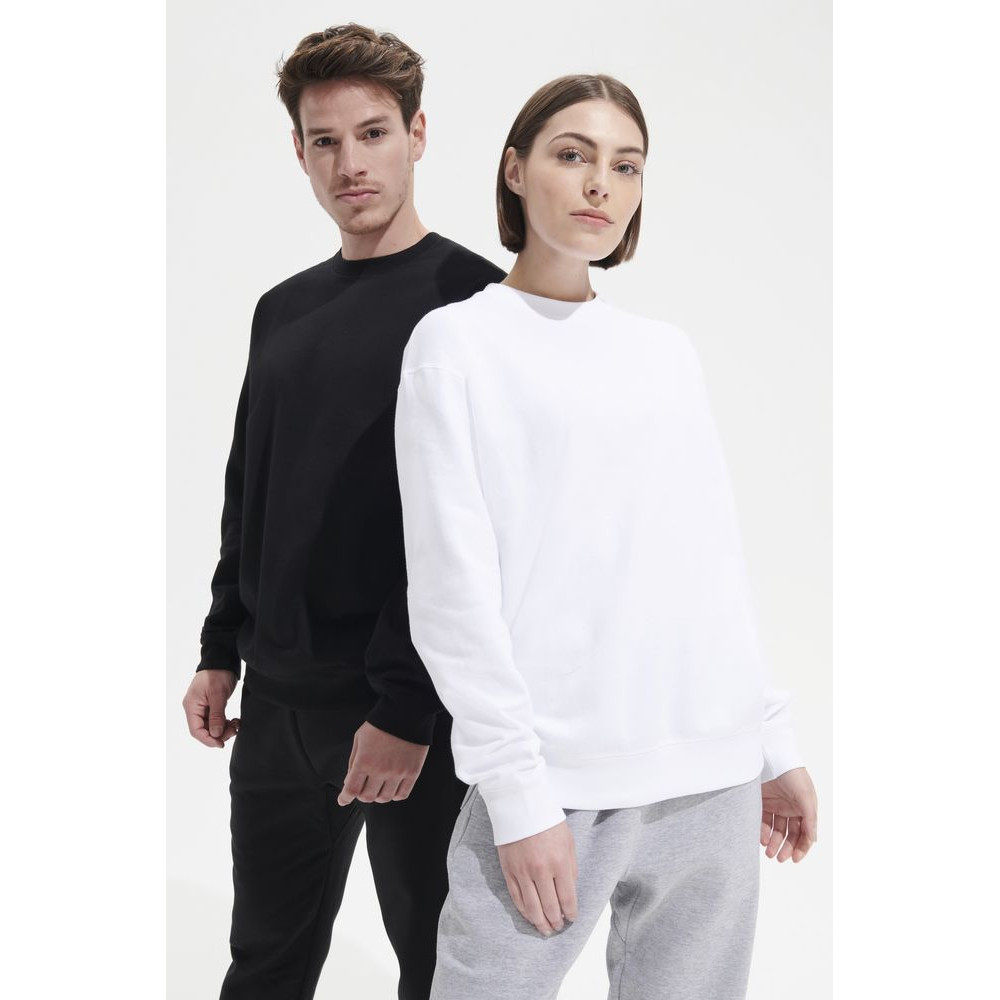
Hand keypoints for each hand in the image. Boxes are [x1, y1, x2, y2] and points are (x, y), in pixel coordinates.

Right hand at [182, 668, 238, 747]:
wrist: (221, 660)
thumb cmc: (217, 674)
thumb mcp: (218, 695)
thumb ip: (216, 715)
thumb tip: (216, 735)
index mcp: (191, 706)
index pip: (196, 730)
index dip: (208, 739)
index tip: (221, 744)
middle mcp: (194, 708)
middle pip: (203, 730)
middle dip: (218, 733)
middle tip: (234, 730)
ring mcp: (202, 707)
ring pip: (211, 726)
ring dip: (223, 728)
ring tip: (236, 725)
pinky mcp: (210, 705)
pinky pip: (215, 720)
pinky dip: (224, 722)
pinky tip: (234, 721)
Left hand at [336, 722, 428, 805]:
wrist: (406, 713)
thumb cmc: (380, 724)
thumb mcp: (359, 739)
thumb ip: (353, 761)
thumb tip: (349, 780)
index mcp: (364, 761)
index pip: (351, 789)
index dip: (345, 798)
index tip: (344, 800)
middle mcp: (380, 770)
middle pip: (367, 797)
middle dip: (361, 795)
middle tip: (363, 788)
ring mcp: (398, 773)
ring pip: (385, 798)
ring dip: (378, 796)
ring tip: (378, 787)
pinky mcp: (412, 772)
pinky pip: (402, 794)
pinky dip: (395, 795)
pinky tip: (392, 787)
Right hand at [497, 821, 578, 935]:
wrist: (520, 805)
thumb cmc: (547, 821)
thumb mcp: (568, 841)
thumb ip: (571, 868)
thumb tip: (570, 892)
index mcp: (559, 862)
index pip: (567, 898)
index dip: (570, 913)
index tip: (571, 918)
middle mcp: (541, 870)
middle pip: (550, 907)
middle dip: (556, 921)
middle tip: (558, 926)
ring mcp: (523, 872)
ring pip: (532, 907)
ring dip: (540, 922)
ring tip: (545, 930)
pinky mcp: (509, 870)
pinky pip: (516, 898)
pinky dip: (524, 911)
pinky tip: (530, 917)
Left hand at [760, 766, 817, 862]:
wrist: (772, 757)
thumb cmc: (793, 775)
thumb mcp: (806, 796)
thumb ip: (810, 819)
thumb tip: (813, 840)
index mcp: (805, 808)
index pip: (805, 833)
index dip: (801, 847)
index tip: (795, 859)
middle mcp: (791, 809)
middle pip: (790, 834)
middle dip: (786, 847)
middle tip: (779, 858)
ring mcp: (777, 805)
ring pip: (776, 830)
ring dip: (773, 842)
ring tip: (768, 853)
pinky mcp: (762, 801)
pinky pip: (762, 821)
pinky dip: (762, 831)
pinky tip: (761, 839)